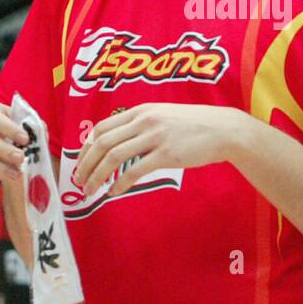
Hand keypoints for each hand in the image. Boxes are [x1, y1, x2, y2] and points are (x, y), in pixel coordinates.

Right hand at [0, 99, 29, 182]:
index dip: (7, 127)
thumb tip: (38, 134)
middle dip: (2, 149)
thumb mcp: (29, 126)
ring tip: (17, 173)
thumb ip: (34, 128)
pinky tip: (6, 175)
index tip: (25, 139)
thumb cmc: (21, 132)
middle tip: (20, 158)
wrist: (12, 148)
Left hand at [74, 103, 251, 196]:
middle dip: (86, 164)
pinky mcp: (166, 154)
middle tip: (79, 181)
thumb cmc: (194, 125)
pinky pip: (134, 170)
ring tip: (91, 190)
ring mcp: (155, 137)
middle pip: (102, 143)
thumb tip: (121, 143)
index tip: (81, 164)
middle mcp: (144, 120)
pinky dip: (120, 183)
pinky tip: (114, 192)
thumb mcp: (164, 115)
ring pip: (114, 157)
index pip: (102, 128)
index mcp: (141, 110)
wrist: (223, 129)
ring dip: (97, 176)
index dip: (86, 148)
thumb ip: (143, 125)